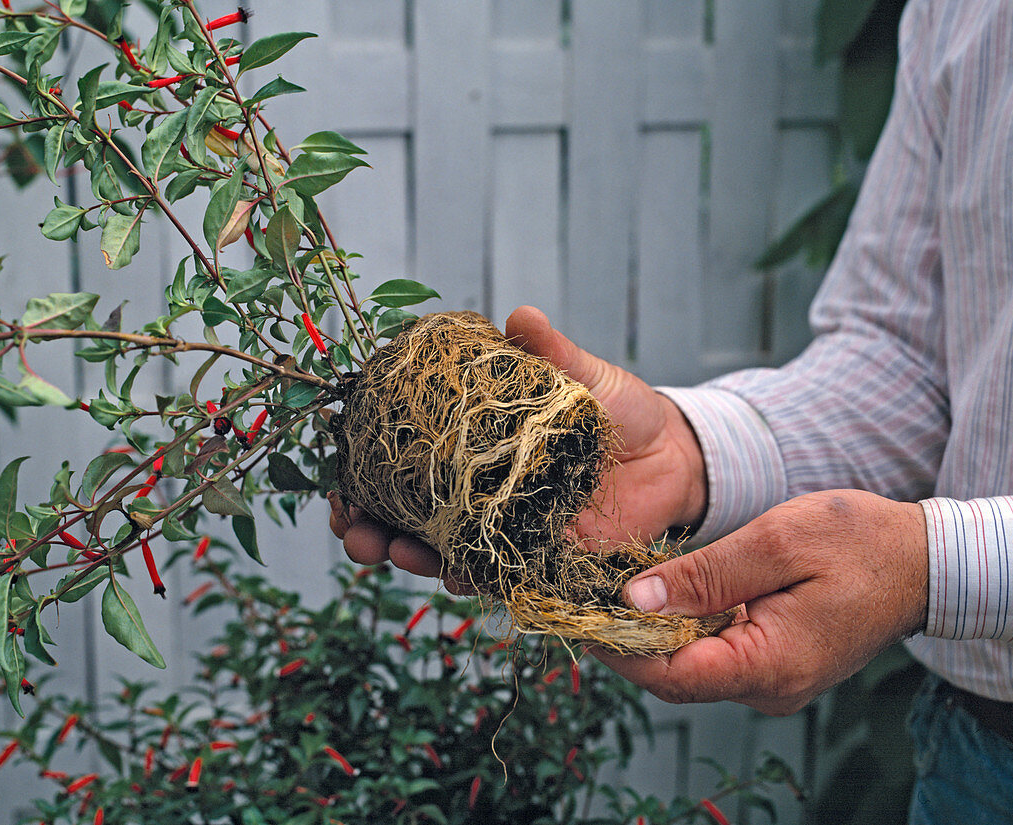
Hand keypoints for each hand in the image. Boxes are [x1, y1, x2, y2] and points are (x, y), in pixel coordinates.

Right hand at [329, 305, 707, 589]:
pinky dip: (469, 578)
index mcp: (469, 443)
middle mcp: (474, 489)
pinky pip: (494, 576)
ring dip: (409, 557)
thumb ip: (552, 354)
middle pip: (404, 515)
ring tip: (396, 552)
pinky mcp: (535, 559)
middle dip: (368, 529)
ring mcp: (501, 527)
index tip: (337, 477)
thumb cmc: (620, 408)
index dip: (361, 472)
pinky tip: (454, 575)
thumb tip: (520, 317)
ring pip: (439, 551)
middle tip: (353, 531)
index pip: (398, 459)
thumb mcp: (585, 378)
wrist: (675, 454)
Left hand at [593, 489, 928, 715]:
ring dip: (652, 629)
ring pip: (689, 665)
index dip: (617, 645)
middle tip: (583, 591)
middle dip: (626, 636)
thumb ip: (704, 575)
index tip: (577, 610)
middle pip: (672, 675)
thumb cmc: (858, 542)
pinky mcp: (773, 663)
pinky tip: (661, 591)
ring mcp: (772, 680)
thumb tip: (635, 599)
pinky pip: (712, 653)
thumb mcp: (776, 542)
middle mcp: (768, 686)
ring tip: (611, 586)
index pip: (669, 674)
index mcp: (770, 663)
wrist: (921, 561)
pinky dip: (683, 625)